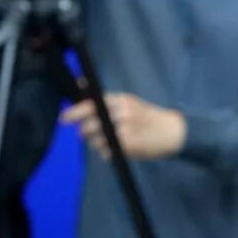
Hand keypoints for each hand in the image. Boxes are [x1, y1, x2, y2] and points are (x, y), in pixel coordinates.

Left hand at [59, 93, 185, 159]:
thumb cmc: (149, 117)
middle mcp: (122, 114)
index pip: (92, 105)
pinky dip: (108, 152)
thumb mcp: (130, 103)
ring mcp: (124, 131)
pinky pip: (105, 151)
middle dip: (85, 132)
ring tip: (112, 140)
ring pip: (95, 141)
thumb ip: (107, 100)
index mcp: (122, 101)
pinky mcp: (127, 146)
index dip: (75, 112)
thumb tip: (81, 86)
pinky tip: (120, 147)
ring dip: (97, 143)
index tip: (64, 119)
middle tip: (87, 134)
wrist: (173, 132)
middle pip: (89, 126)